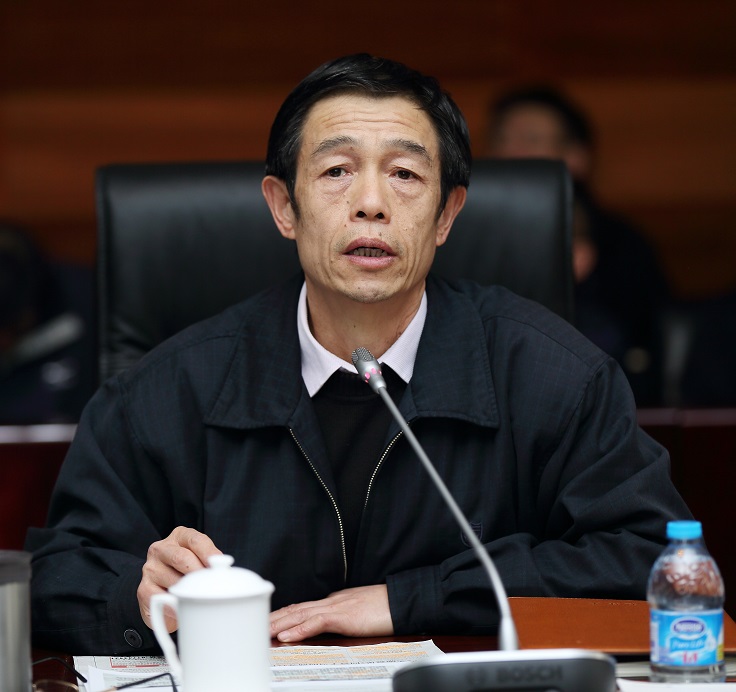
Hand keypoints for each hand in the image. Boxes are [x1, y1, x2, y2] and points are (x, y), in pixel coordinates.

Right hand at [137, 526, 221, 631]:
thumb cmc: (189, 574)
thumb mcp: (201, 562)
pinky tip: (182, 608)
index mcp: (180, 537)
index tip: (220, 563)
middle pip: (182, 558)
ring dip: (187, 592)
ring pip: (173, 580)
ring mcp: (150, 568)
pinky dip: (174, 605)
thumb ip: (211, 562)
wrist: (165, 595)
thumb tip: (224, 570)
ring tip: (198, 598)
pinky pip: (161, 599)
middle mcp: (161, 549)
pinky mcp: (143, 588)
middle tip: (210, 584)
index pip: (195, 540)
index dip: (209, 552)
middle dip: (199, 573)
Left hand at [270, 584, 392, 642]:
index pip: (303, 607)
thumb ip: (344, 615)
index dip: (284, 614)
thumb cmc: (386, 608)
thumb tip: (333, 622)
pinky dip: (299, 629)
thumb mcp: (360, 611)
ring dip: (279, 624)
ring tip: (262, 631)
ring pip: (300, 614)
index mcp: (335, 601)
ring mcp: (336, 607)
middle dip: (274, 618)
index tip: (269, 620)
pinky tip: (286, 635)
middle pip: (296, 608)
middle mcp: (331, 601)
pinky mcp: (343, 616)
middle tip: (254, 625)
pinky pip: (316, 622)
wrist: (402, 601)